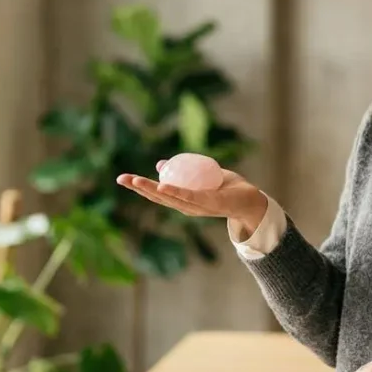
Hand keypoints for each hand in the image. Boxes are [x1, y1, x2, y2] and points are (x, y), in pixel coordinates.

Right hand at [116, 160, 267, 234]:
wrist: (250, 200)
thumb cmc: (225, 188)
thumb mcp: (201, 175)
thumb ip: (182, 170)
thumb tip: (161, 164)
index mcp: (182, 201)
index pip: (157, 193)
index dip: (139, 186)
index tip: (123, 178)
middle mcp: (186, 207)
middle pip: (158, 197)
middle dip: (139, 188)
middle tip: (121, 178)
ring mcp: (196, 207)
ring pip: (170, 198)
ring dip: (151, 189)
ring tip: (135, 181)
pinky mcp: (209, 203)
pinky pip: (189, 196)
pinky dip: (175, 191)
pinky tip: (162, 185)